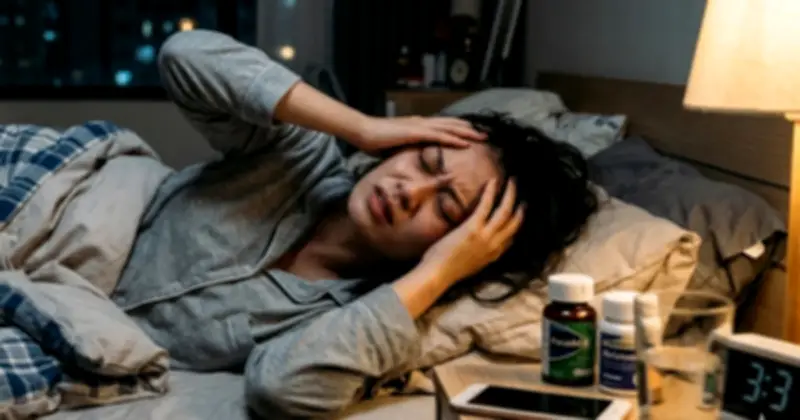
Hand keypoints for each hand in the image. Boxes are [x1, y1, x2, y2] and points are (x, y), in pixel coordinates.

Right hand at [353, 116, 485, 154]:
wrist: (362, 132)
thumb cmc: (374, 141)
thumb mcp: (394, 147)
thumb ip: (405, 150)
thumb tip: (410, 160)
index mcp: (417, 125)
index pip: (442, 126)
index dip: (457, 129)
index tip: (471, 135)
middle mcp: (421, 122)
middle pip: (450, 124)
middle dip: (468, 129)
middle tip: (484, 134)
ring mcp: (419, 126)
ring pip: (449, 128)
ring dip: (467, 133)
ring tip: (482, 137)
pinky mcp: (416, 132)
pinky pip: (439, 135)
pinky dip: (454, 138)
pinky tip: (465, 142)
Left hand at [420, 178, 524, 285]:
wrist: (437, 274)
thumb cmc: (446, 271)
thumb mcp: (470, 267)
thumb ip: (479, 256)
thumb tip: (476, 247)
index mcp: (493, 256)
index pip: (511, 238)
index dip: (516, 225)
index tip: (518, 213)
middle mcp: (494, 245)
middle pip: (514, 223)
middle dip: (520, 207)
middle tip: (521, 195)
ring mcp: (485, 236)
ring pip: (505, 211)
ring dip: (510, 194)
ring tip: (512, 182)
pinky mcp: (473, 227)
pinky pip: (486, 205)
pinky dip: (491, 191)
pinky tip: (493, 181)